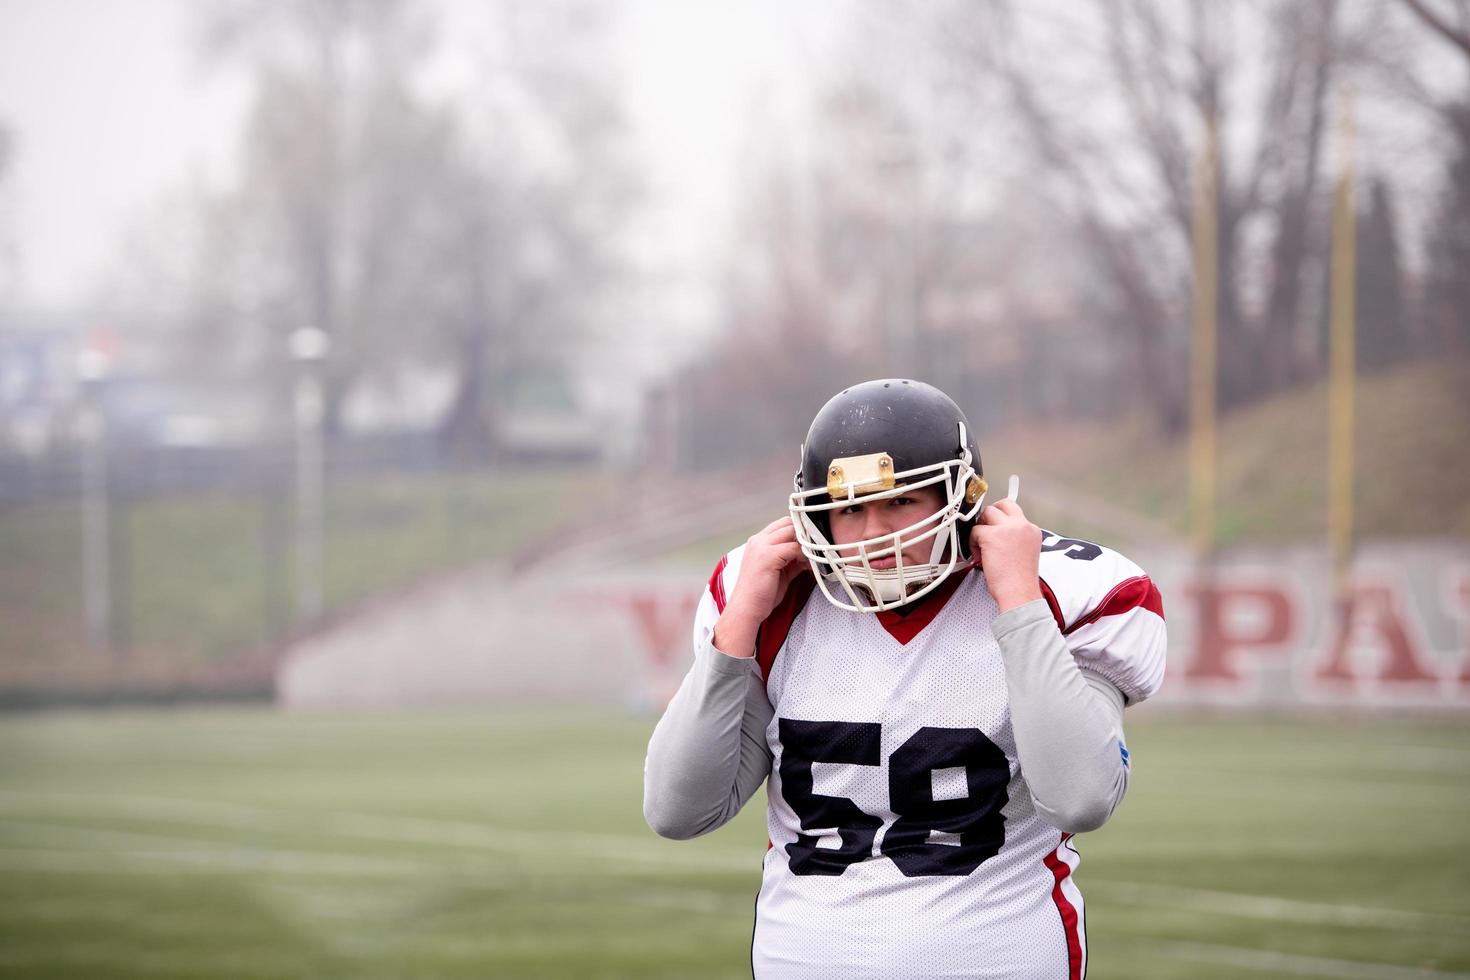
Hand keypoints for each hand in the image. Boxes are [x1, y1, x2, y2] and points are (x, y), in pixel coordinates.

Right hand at [714, 517, 806, 657]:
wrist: (746, 609)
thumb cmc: (760, 594)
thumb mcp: (778, 572)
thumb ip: (790, 559)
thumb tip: (807, 555)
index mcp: (757, 542)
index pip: (782, 524)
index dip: (798, 532)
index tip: (809, 546)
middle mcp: (758, 540)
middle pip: (788, 523)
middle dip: (803, 535)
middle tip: (814, 551)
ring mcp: (761, 547)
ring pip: (792, 532)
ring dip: (805, 544)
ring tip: (812, 559)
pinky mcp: (768, 556)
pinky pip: (794, 548)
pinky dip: (804, 556)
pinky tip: (808, 567)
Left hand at [971, 499, 1042, 612]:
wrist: (1019, 593)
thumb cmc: (1019, 581)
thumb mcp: (1026, 552)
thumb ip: (1015, 538)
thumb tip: (998, 533)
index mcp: (1031, 530)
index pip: (1014, 511)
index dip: (1002, 518)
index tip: (995, 526)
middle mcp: (1022, 525)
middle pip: (1002, 504)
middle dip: (990, 516)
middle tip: (985, 532)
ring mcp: (1007, 528)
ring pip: (986, 513)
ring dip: (981, 529)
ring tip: (983, 548)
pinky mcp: (991, 535)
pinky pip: (975, 530)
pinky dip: (973, 543)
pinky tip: (979, 556)